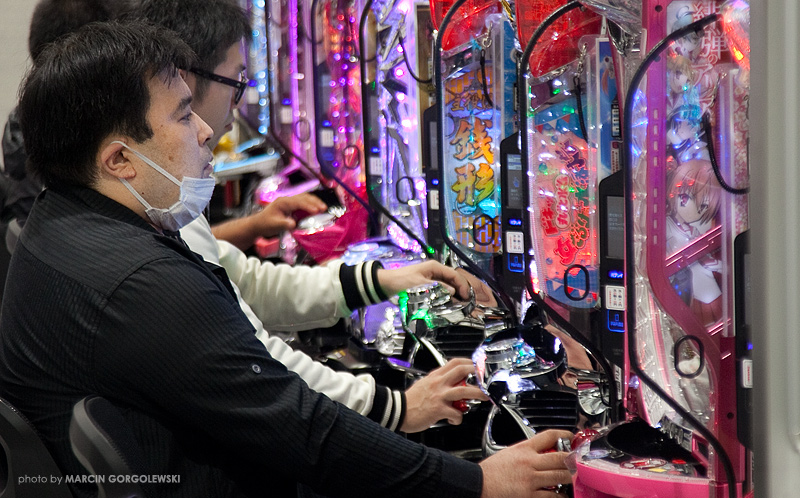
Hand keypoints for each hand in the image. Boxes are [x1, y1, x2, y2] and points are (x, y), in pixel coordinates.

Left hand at [210, 193, 326, 250]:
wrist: (257, 224)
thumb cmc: (265, 224)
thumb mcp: (274, 225)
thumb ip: (284, 224)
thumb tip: (294, 224)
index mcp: (283, 202)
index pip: (299, 202)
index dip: (309, 206)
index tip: (318, 211)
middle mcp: (287, 200)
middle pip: (304, 197)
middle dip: (315, 202)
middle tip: (324, 208)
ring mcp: (289, 202)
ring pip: (304, 198)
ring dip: (314, 202)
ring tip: (323, 208)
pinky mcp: (291, 206)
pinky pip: (303, 203)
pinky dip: (310, 205)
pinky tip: (316, 210)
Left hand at [376, 260, 495, 304]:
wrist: (385, 284)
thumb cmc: (399, 281)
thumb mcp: (418, 285)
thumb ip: (436, 288)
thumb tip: (452, 292)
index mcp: (435, 267)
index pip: (455, 275)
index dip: (463, 286)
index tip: (468, 297)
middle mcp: (435, 273)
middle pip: (455, 283)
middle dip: (463, 293)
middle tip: (471, 305)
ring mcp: (432, 281)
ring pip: (449, 290)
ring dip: (456, 299)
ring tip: (465, 309)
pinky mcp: (428, 289)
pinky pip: (442, 294)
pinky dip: (448, 301)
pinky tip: (452, 309)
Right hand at [401, 358, 487, 432]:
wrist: (398, 411)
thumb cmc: (410, 401)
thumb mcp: (424, 384)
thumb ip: (438, 382)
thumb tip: (450, 382)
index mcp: (435, 376)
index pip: (454, 363)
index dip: (468, 363)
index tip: (476, 366)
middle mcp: (438, 383)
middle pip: (462, 371)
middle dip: (477, 373)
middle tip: (485, 378)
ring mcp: (439, 396)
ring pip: (464, 391)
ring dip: (478, 394)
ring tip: (484, 397)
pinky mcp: (439, 409)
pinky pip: (456, 413)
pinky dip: (458, 418)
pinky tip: (454, 419)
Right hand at [479, 430, 573, 497]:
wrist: (478, 484)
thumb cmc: (490, 472)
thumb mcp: (507, 453)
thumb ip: (525, 453)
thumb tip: (540, 454)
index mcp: (523, 449)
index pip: (548, 435)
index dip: (564, 433)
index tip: (571, 436)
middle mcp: (529, 462)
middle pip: (560, 456)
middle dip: (571, 459)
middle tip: (576, 461)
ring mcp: (531, 479)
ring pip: (560, 476)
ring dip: (568, 477)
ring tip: (569, 477)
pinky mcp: (530, 495)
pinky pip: (552, 495)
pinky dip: (560, 495)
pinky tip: (560, 494)